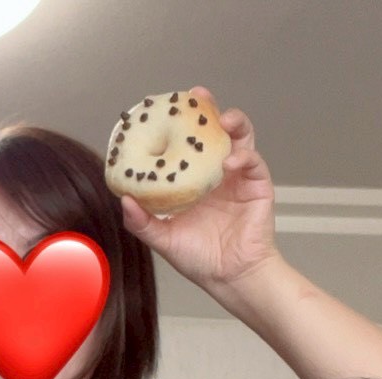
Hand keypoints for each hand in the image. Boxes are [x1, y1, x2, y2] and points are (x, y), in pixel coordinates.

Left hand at [120, 89, 277, 289]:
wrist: (229, 277)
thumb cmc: (199, 259)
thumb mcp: (164, 239)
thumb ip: (143, 222)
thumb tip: (124, 201)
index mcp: (194, 181)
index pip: (188, 144)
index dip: (180, 124)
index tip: (168, 107)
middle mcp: (217, 173)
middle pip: (215, 132)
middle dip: (208, 111)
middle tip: (197, 97)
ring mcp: (239, 177)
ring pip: (240, 138)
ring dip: (234, 123)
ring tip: (222, 120)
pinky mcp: (257, 185)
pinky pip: (252, 161)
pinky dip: (243, 155)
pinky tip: (230, 160)